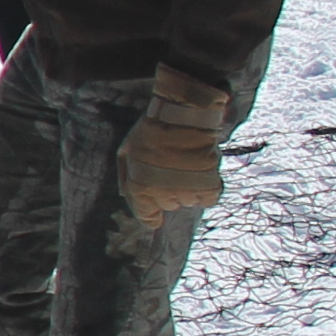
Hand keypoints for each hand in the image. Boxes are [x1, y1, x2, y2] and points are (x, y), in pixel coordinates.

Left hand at [120, 68, 232, 224]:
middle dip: (169, 191)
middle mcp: (162, 194)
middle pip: (169, 205)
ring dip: (188, 188)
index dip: (151, 216)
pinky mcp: (208, 185)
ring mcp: (186, 191)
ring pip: (188, 201)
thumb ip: (126, 178)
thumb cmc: (151, 131)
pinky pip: (208, 198)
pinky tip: (202, 173)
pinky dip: (206, 189)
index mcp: (139, 188)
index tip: (155, 217)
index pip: (146, 217)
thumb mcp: (127, 152)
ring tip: (187, 166)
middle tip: (172, 170)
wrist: (181, 118)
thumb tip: (129, 197)